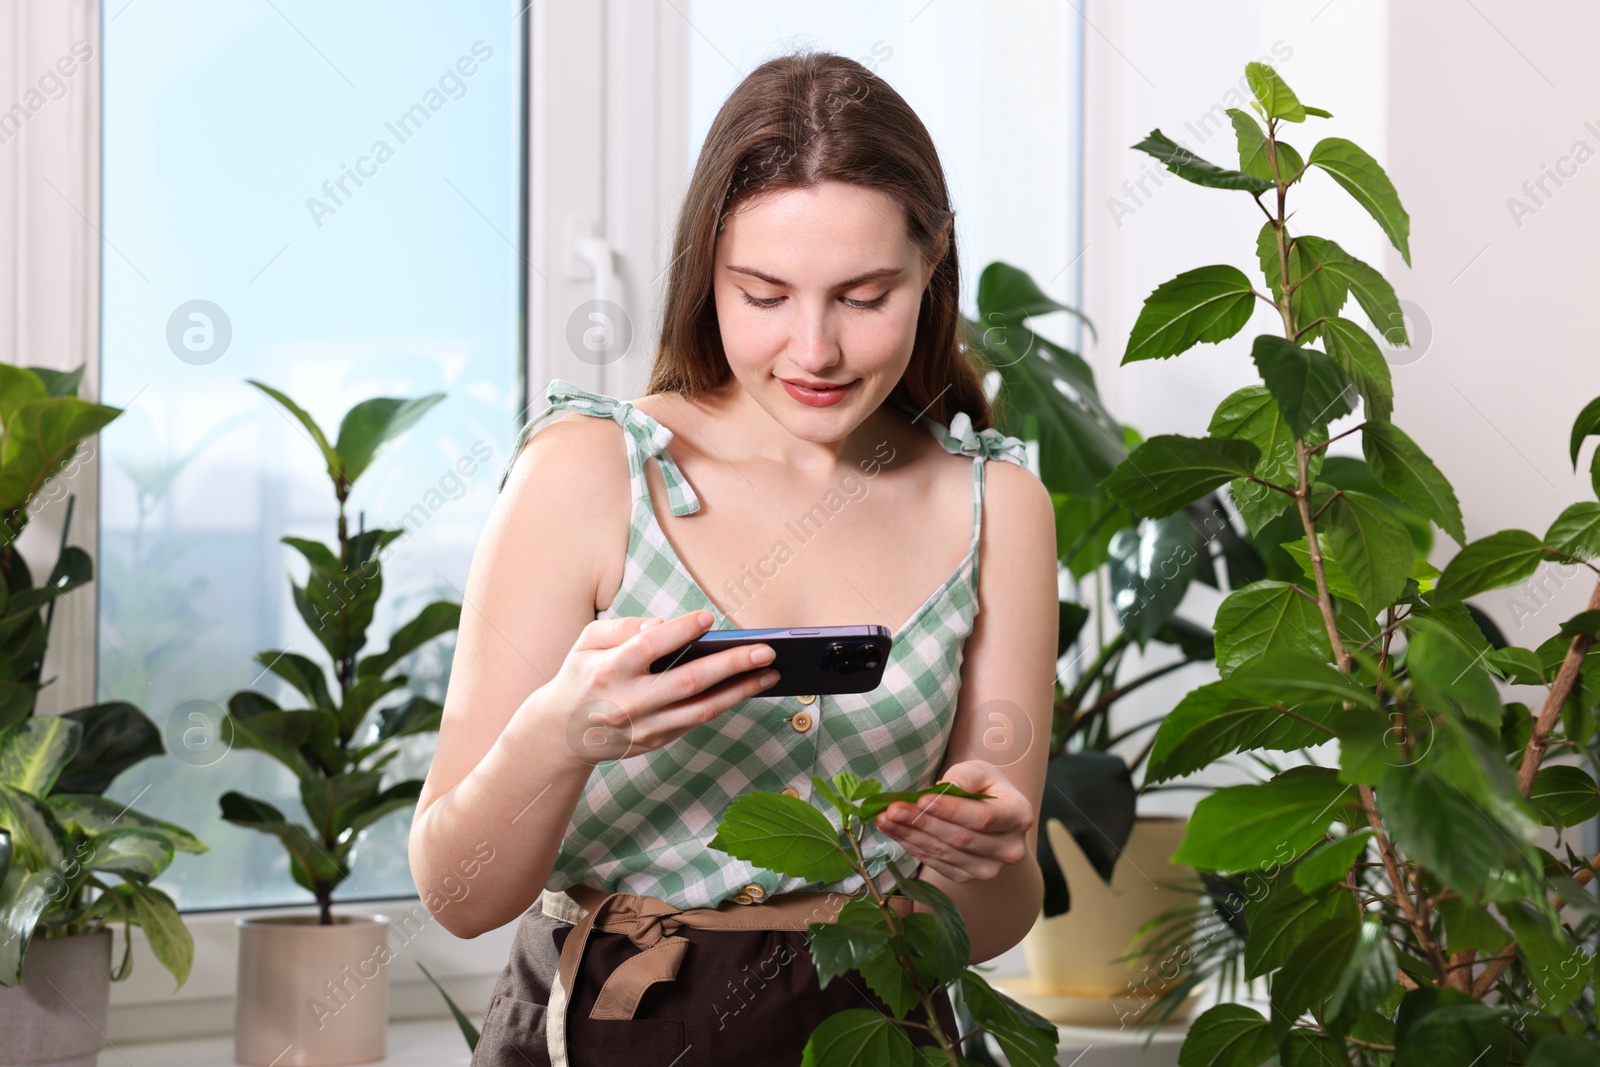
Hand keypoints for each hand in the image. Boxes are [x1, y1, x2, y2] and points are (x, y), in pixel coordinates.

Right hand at [539, 611, 779, 766]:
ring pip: (701, 709)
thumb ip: (622, 628)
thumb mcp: (587, 642)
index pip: (648, 648)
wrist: (562, 733)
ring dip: (740, 691)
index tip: (709, 618)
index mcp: (608, 671)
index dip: (679, 631)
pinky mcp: (656, 742)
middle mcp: (628, 702)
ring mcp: (644, 727)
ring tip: (770, 673)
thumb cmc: (582, 675)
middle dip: (731, 665)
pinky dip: (724, 704)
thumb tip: (664, 625)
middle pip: (687, 682)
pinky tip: (746, 688)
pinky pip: (696, 721)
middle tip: (766, 650)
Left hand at [872, 760, 1033, 882]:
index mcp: (1018, 815)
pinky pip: (936, 863)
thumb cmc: (985, 787)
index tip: (921, 799)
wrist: (991, 816)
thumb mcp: (980, 771)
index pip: (983, 817)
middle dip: (922, 822)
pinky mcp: (967, 877)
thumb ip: (965, 776)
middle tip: (892, 808)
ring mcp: (989, 868)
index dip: (951, 810)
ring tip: (885, 818)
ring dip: (910, 835)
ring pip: (944, 853)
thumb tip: (944, 788)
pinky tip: (895, 831)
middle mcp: (1009, 848)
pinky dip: (912, 846)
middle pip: (960, 838)